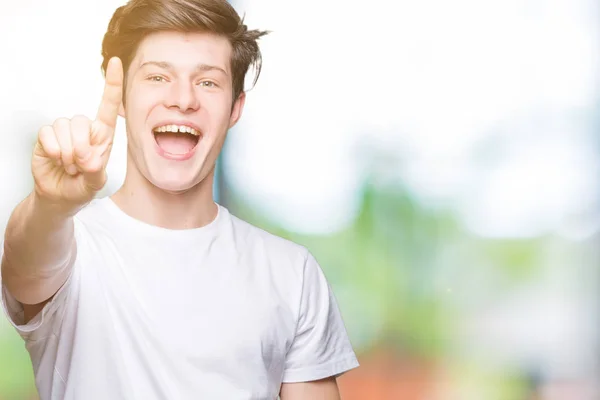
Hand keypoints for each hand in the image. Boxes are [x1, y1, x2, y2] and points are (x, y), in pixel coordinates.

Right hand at [31, 57, 123, 210]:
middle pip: (81, 122)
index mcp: (103, 135)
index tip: (115, 62)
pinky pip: (47, 134)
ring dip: (66, 154)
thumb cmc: (82, 187)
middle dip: (79, 149)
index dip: (112, 84)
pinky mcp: (46, 135)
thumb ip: (94, 171)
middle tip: (79, 166)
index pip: (109, 106)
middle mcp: (84, 129)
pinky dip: (52, 151)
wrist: (59, 196)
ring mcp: (64, 131)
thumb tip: (86, 157)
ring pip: (64, 128)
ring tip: (69, 165)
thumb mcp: (94, 184)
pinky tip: (55, 161)